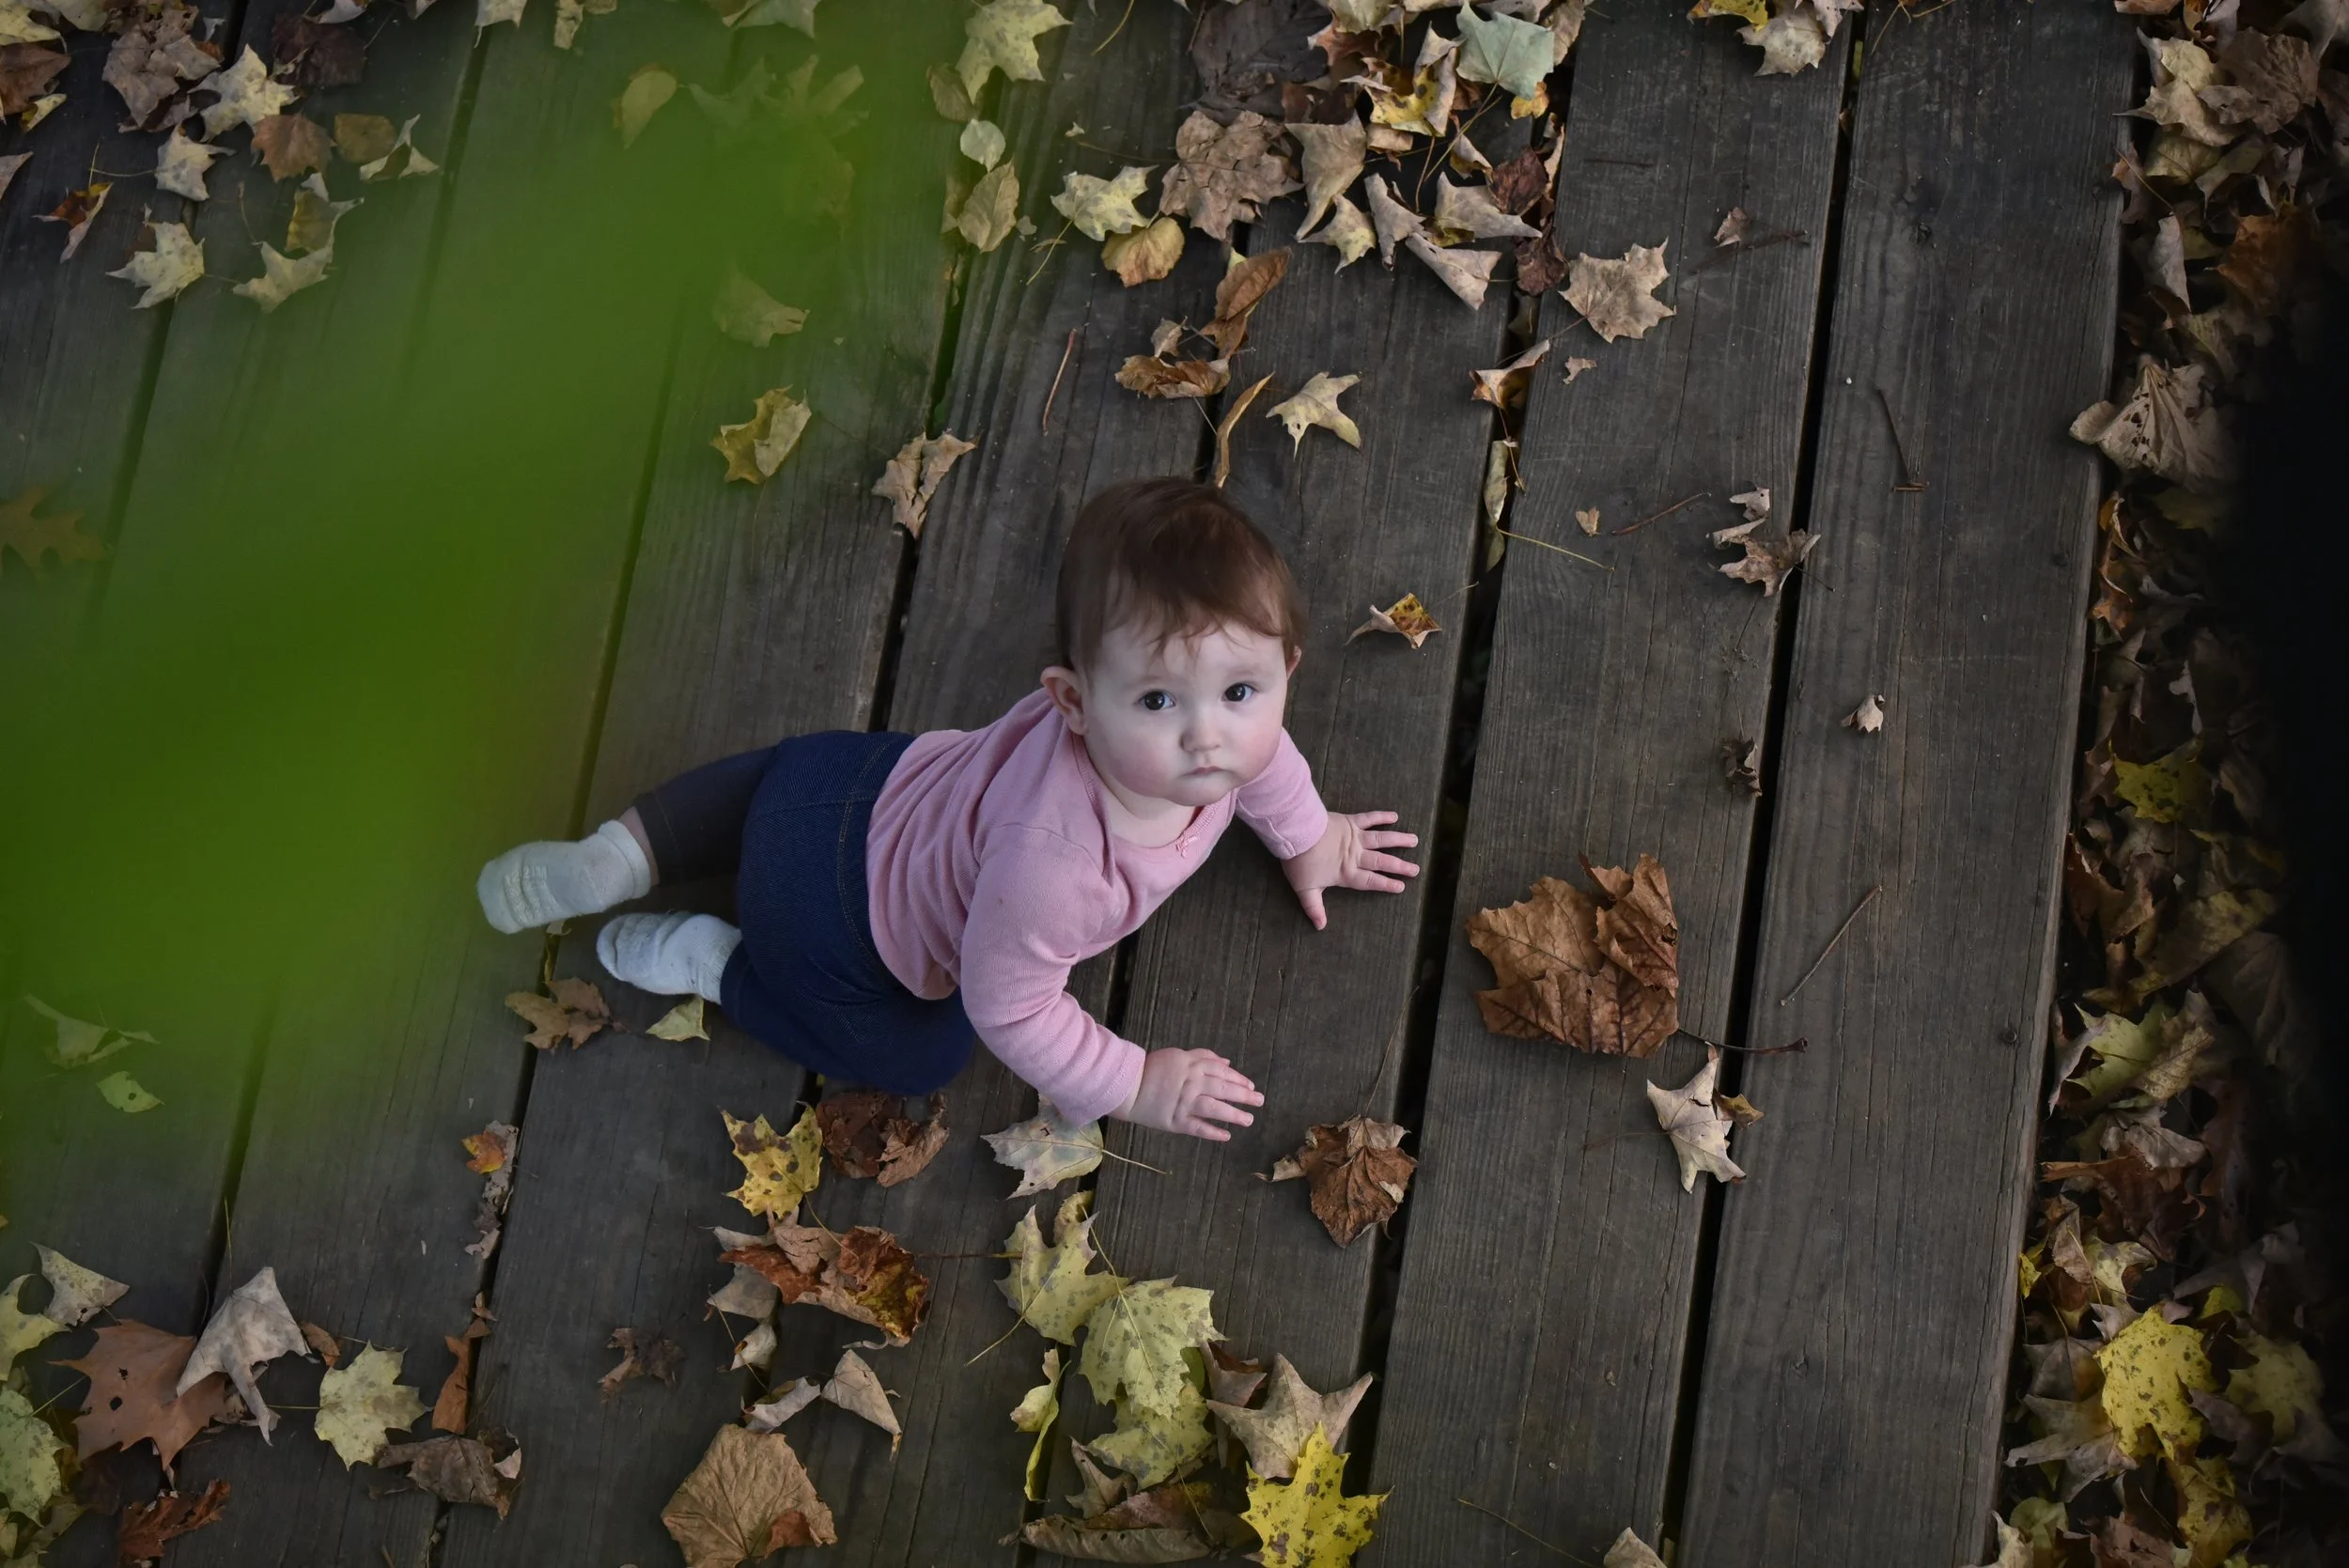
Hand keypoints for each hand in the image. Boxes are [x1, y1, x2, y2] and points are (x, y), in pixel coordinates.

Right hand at [1116, 1048, 1263, 1141]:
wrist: (1127, 1086)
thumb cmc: (1152, 1068)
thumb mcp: (1178, 1055)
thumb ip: (1203, 1057)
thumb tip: (1227, 1063)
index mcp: (1192, 1066)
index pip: (1222, 1072)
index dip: (1239, 1079)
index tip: (1251, 1086)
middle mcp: (1191, 1084)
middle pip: (1223, 1089)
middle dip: (1244, 1096)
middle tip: (1259, 1101)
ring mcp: (1184, 1104)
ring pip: (1214, 1109)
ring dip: (1233, 1115)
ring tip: (1248, 1120)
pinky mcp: (1175, 1121)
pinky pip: (1198, 1128)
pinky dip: (1213, 1133)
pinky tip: (1226, 1136)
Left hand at [1281, 811, 1419, 929]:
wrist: (1297, 834)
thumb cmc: (1300, 862)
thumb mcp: (1305, 890)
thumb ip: (1314, 908)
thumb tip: (1320, 927)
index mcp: (1347, 873)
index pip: (1370, 881)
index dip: (1386, 884)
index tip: (1401, 887)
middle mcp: (1355, 856)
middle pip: (1382, 862)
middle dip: (1400, 866)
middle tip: (1415, 869)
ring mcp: (1354, 838)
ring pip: (1382, 839)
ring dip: (1399, 840)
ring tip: (1414, 840)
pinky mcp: (1350, 821)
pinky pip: (1369, 818)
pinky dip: (1382, 816)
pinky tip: (1394, 816)